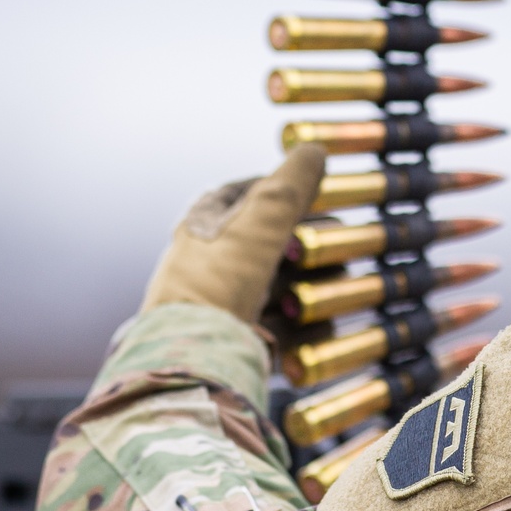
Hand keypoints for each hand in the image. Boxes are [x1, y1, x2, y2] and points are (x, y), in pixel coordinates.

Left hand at [141, 145, 325, 324]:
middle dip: (307, 255)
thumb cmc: (218, 281)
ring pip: (293, 286)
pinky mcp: (247, 340)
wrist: (192, 359)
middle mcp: (217, 258)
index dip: (292, 197)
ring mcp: (232, 302)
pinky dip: (304, 331)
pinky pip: (292, 329)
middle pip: (284, 244)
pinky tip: (302, 333)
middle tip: (308, 260)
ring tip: (300, 303)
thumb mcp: (259, 221)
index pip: (260, 194)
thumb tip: (314, 150)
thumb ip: (290, 185)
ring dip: (307, 295)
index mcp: (208, 220)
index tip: (318, 204)